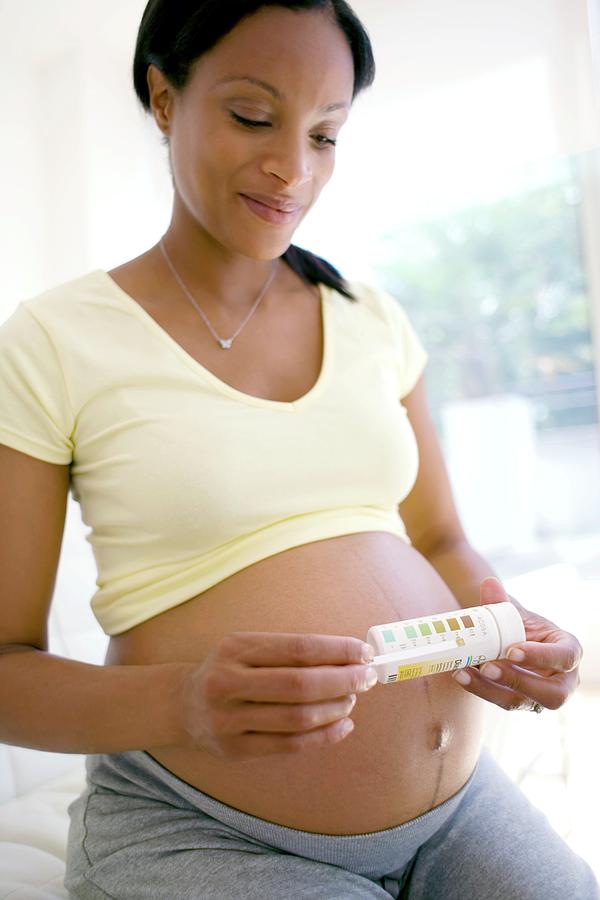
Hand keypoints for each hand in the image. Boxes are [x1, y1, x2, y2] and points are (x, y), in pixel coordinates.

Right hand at [176, 632, 377, 760]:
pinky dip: (323, 737)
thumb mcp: (247, 648)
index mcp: (235, 649)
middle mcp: (228, 683)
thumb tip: (349, 658)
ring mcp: (229, 720)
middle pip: (299, 685)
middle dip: (342, 681)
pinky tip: (342, 726)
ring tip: (353, 700)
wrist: (183, 705)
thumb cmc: (229, 670)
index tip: (364, 653)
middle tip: (367, 678)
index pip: (297, 648)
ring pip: (297, 718)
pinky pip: (289, 746)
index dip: (337, 651)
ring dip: (335, 709)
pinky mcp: (234, 750)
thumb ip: (289, 652)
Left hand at [452, 576, 582, 711]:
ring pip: (521, 701)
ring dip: (490, 689)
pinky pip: (501, 700)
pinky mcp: (519, 702)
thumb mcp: (517, 613)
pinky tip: (461, 674)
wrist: (511, 640)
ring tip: (465, 672)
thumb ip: (503, 601)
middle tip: (487, 667)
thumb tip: (489, 583)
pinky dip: (479, 688)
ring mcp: (540, 696)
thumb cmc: (522, 626)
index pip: (563, 658)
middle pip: (550, 694)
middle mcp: (562, 680)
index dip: (540, 657)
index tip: (512, 650)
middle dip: (516, 681)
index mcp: (568, 651)